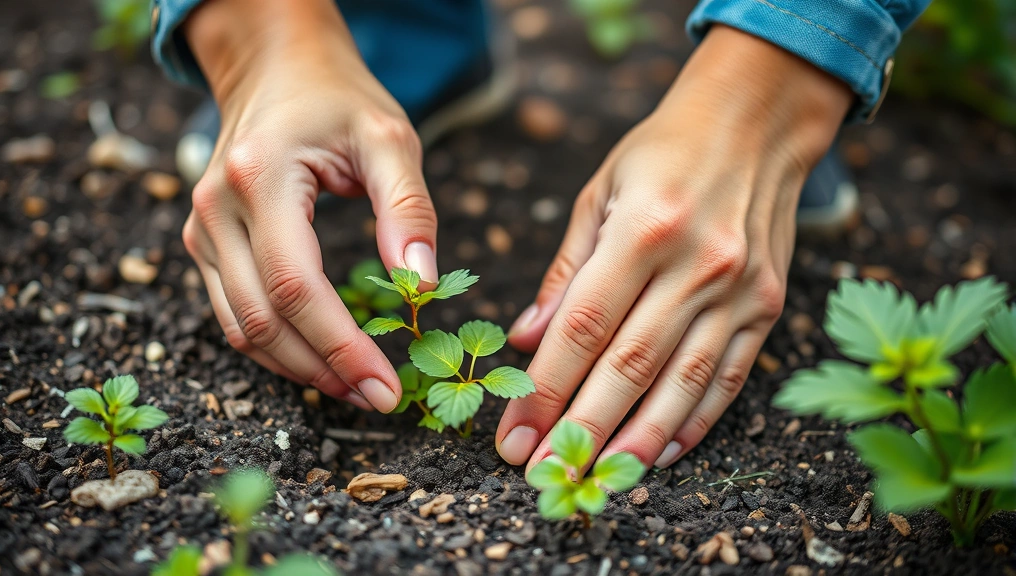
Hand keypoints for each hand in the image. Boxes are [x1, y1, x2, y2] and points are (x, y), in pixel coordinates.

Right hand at [181, 0, 437, 411]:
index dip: (340, 346)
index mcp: (258, 177)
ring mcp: (201, 229)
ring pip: (240, 329)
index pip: (294, 285)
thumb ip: (408, 208)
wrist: (276, 68)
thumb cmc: (338, 98)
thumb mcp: (389, 137)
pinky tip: (323, 359)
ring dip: (299, 369)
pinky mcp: (204, 244)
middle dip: (323, 370)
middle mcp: (215, 209)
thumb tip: (422, 285)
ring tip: (357, 388)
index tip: (386, 387)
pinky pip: (233, 314)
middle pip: (261, 320)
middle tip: (380, 400)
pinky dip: (277, 347)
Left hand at [496, 26, 851, 470]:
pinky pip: (729, 377)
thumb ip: (565, 273)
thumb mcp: (600, 193)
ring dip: (636, 442)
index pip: (584, 329)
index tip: (513, 435)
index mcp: (644, 230)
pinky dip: (695, 422)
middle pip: (630, 367)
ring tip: (597, 480)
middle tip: (544, 473)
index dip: (544, 390)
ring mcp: (740, 289)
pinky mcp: (768, 305)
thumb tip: (525, 341)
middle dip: (580, 428)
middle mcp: (698, 264)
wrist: (756, 121)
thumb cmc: (662, 154)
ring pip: (682, 384)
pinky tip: (662, 455)